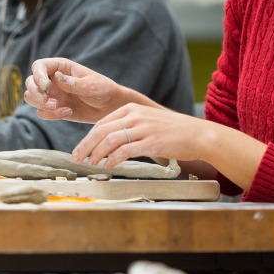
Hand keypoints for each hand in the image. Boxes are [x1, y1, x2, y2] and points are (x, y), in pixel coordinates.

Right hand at [24, 57, 127, 122]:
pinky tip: (68, 112)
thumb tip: (57, 77)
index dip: (38, 75)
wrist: (109, 107)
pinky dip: (51, 115)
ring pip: (31, 98)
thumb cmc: (103, 90)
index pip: (39, 66)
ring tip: (59, 108)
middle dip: (36, 94)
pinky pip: (42, 112)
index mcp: (61, 67)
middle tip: (50, 102)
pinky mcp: (54, 108)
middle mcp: (53, 79)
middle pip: (30, 83)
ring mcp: (52, 94)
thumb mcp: (91, 85)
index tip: (46, 87)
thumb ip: (74, 83)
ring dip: (41, 105)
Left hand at [73, 103, 208, 167]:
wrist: (196, 134)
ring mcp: (143, 128)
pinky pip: (125, 151)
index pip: (102, 122)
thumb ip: (129, 125)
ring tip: (91, 164)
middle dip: (86, 145)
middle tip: (78, 158)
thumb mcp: (147, 120)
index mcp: (132, 108)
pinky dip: (113, 159)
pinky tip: (109, 165)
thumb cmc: (172, 130)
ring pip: (110, 140)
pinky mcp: (151, 142)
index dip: (88, 137)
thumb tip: (108, 141)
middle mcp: (136, 115)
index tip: (81, 149)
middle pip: (102, 130)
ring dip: (97, 154)